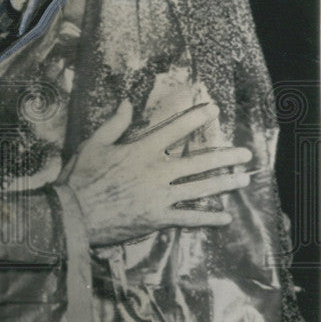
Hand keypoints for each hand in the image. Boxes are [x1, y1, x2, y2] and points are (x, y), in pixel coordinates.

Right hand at [58, 101, 251, 246]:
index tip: (214, 109)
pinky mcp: (157, 218)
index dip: (196, 117)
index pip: (175, 129)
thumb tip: (126, 102)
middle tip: (246, 153)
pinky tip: (226, 218)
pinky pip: (188, 219)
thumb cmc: (80, 178)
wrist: (74, 214)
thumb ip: (113, 124)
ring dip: (224, 184)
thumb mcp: (93, 144)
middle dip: (225, 156)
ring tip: (244, 180)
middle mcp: (156, 172)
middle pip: (198, 162)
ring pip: (200, 189)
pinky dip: (208, 219)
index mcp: (141, 151)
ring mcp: (159, 197)